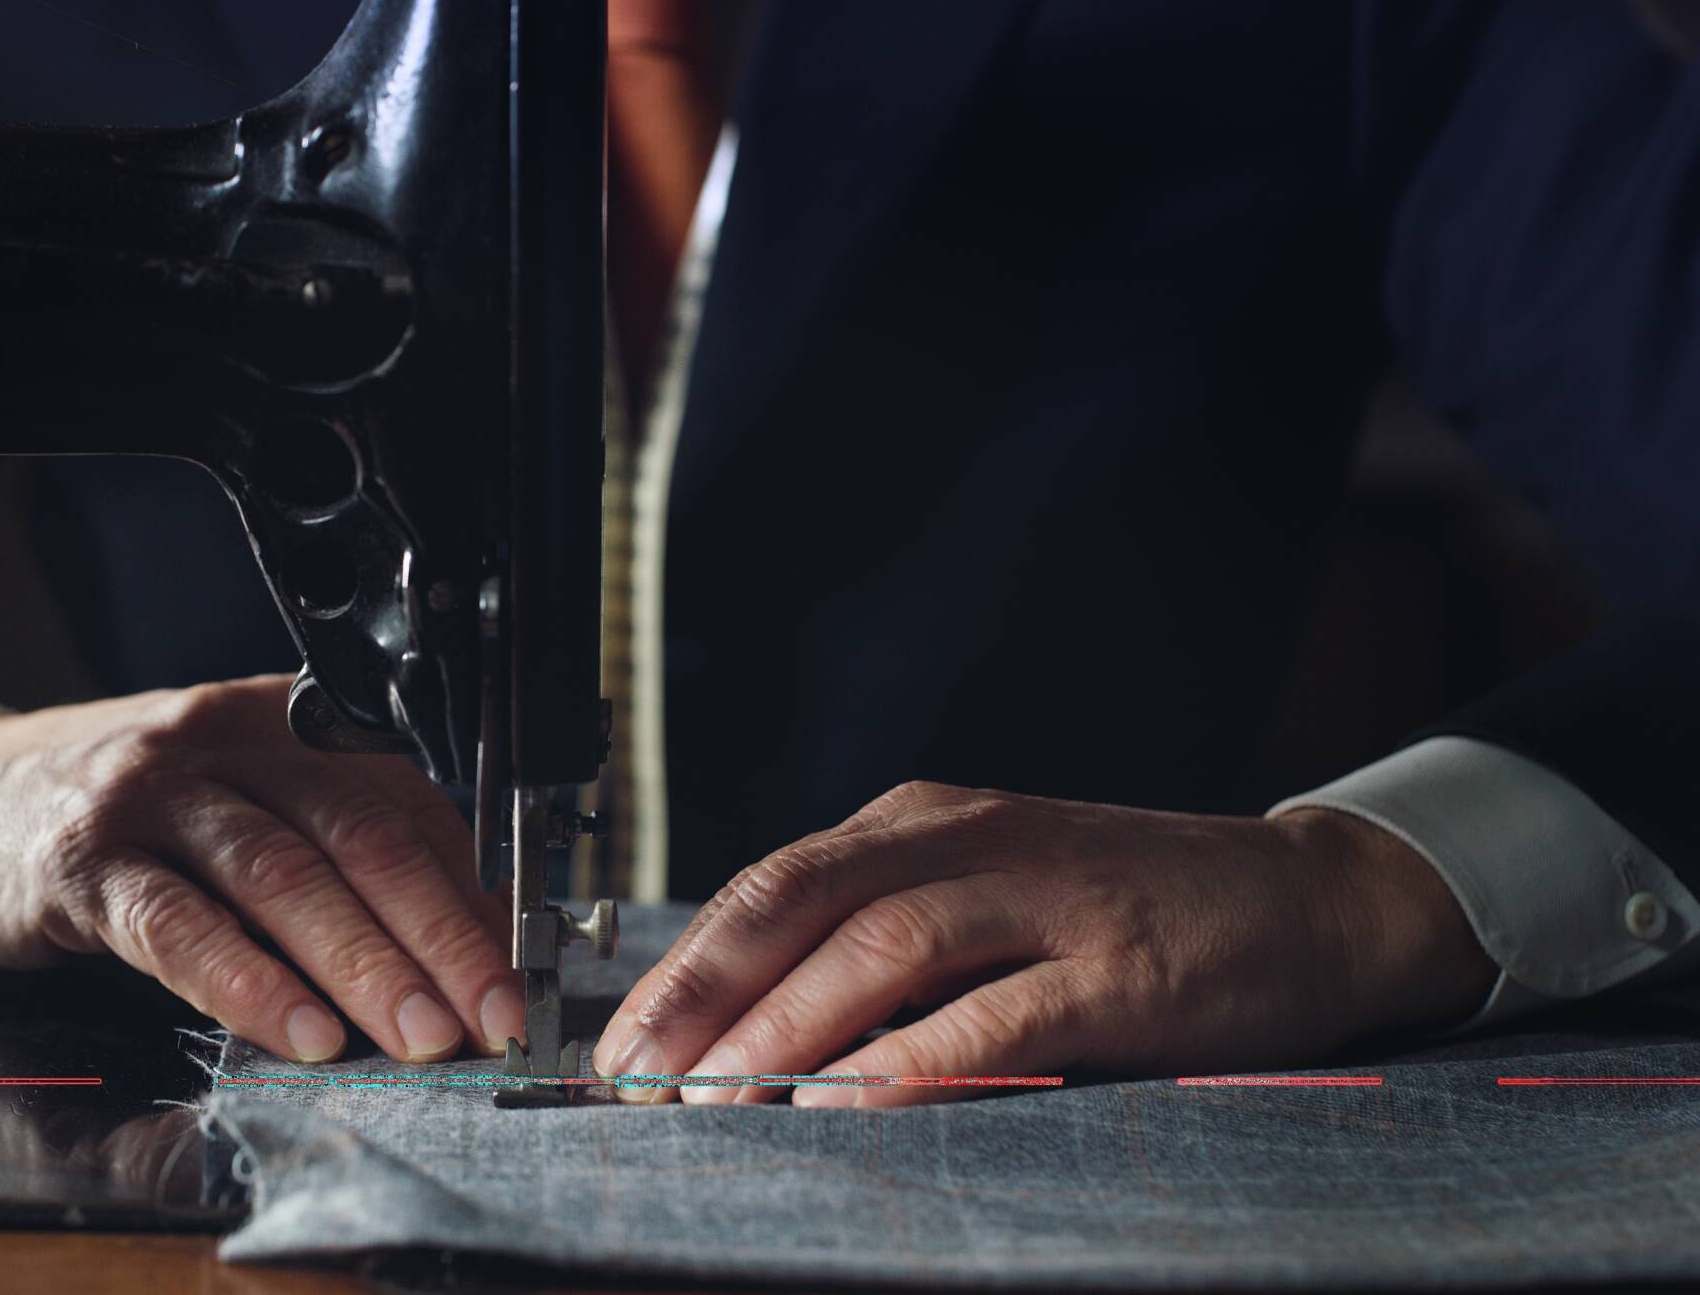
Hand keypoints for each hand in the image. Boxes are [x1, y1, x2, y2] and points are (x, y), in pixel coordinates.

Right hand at [0, 675, 520, 1063]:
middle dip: (438, 938)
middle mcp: (232, 741)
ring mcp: (156, 795)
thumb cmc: (135, 817)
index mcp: (294, 726)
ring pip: (281, 877)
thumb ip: (342, 861)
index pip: (409, 808)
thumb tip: (462, 950)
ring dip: (361, 965)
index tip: (519, 982)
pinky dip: (246, 982)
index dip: (473, 899)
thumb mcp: (249, 809)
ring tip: (418, 1038)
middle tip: (490, 1022)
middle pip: (360, 838)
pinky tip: (297, 1032)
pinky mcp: (86, 860)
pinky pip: (179, 924)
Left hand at [592, 782, 1495, 1106]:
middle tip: (638, 1082)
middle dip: (704, 996)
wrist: (1310, 901)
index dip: (687, 966)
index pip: (771, 884)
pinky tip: (847, 1107)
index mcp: (923, 823)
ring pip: (879, 948)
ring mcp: (1046, 896)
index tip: (621, 1049)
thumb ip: (885, 941)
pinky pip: (991, 1012)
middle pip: (799, 901)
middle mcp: (969, 840)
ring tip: (718, 1102)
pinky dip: (908, 1062)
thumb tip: (747, 1028)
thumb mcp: (988, 898)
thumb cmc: (1126, 914)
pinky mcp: (1117, 966)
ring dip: (785, 1029)